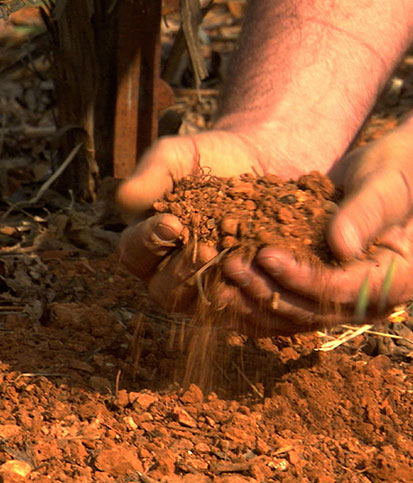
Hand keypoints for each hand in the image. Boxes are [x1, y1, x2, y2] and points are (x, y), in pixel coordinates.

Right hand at [117, 128, 311, 314]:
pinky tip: (256, 275)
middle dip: (181, 273)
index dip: (148, 243)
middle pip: (163, 290)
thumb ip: (150, 174)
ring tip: (231, 262)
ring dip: (213, 287)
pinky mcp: (235, 288)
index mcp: (146, 241)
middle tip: (206, 250)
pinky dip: (243, 294)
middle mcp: (169, 269)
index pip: (134, 253)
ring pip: (198, 303)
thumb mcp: (176, 157)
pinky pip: (235, 304)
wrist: (254, 163)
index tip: (172, 223)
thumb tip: (125, 199)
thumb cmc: (207, 159)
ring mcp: (203, 283)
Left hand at [222, 122, 412, 333]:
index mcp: (395, 280)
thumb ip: (367, 214)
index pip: (342, 291)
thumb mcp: (387, 186)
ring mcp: (339, 296)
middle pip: (310, 310)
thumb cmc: (397, 172)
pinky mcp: (317, 286)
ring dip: (253, 298)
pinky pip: (285, 300)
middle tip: (231, 265)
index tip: (266, 256)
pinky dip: (255, 296)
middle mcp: (366, 299)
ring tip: (220, 275)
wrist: (390, 174)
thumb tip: (341, 246)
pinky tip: (225, 285)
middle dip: (267, 290)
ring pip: (292, 313)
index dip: (302, 278)